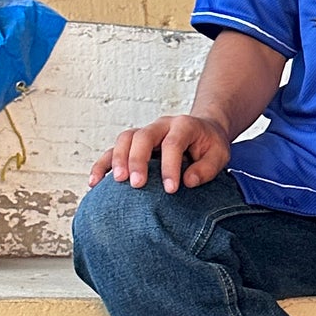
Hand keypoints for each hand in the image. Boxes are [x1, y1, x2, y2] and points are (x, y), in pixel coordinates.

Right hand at [90, 112, 233, 193]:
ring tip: (117, 182)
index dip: (169, 166)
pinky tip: (95, 182)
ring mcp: (145, 133)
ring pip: (124, 139)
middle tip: (137, 185)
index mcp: (184, 126)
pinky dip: (103, 165)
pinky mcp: (134, 144)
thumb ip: (206, 168)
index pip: (172, 143)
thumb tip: (187, 181)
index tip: (171, 189)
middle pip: (142, 136)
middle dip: (137, 160)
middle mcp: (161, 126)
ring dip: (117, 160)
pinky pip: (113, 150)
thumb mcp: (220, 156)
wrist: (204, 131)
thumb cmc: (210, 146)